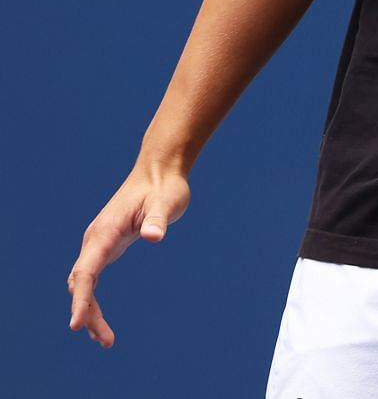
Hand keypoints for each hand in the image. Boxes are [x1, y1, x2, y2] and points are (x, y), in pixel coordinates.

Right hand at [68, 158, 191, 347]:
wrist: (159, 172)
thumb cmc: (164, 186)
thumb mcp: (166, 201)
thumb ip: (157, 219)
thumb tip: (152, 236)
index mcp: (105, 232)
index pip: (86, 271)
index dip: (80, 299)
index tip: (77, 324)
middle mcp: (96, 240)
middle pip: (80, 283)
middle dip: (86, 313)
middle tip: (106, 340)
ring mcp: (99, 244)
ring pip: (83, 283)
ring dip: (88, 310)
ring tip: (105, 339)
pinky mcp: (108, 246)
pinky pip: (91, 278)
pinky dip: (91, 300)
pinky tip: (99, 319)